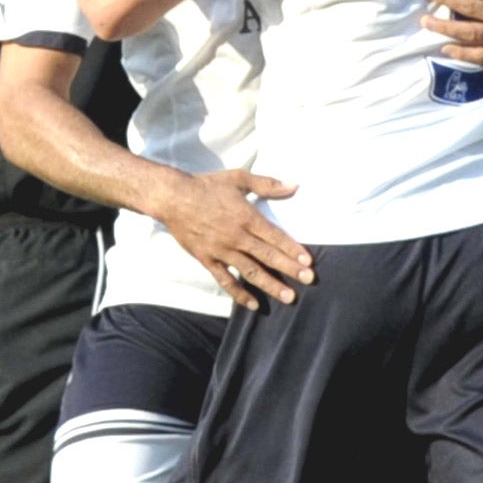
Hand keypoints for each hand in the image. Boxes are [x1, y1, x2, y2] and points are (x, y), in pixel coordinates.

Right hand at [162, 168, 314, 310]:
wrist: (174, 197)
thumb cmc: (208, 185)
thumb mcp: (239, 177)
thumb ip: (267, 184)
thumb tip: (293, 185)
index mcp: (246, 216)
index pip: (275, 236)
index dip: (293, 249)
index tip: (308, 262)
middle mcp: (237, 236)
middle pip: (268, 256)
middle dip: (290, 269)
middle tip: (309, 280)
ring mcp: (222, 250)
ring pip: (250, 272)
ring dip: (270, 285)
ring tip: (288, 297)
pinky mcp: (208, 260)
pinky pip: (225, 280)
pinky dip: (239, 294)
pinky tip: (253, 304)